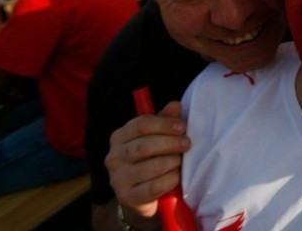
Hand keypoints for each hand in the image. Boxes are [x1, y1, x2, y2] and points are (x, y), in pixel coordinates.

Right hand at [105, 101, 188, 220]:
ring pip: (151, 167)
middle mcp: (114, 157)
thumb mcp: (156, 136)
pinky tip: (176, 176)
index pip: (140, 124)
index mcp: (119, 137)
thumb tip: (176, 105)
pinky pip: (154, 187)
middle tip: (187, 144)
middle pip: (145, 145)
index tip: (182, 127)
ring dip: (172, 162)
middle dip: (171, 143)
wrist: (141, 193)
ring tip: (180, 161)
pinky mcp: (127, 197)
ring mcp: (118, 178)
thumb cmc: (150, 158)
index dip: (164, 124)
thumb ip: (164, 120)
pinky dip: (170, 180)